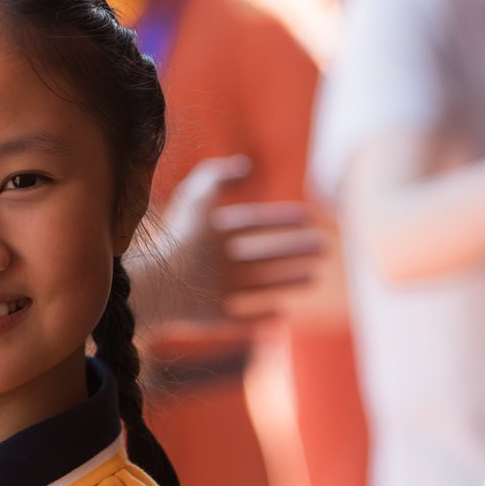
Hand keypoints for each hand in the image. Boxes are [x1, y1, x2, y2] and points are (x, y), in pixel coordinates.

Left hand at [138, 155, 329, 333]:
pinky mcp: (206, 317)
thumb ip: (219, 176)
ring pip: (255, 285)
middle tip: (325, 249)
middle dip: (292, 252)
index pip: (250, 223)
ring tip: (315, 278)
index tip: (310, 217)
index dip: (280, 219)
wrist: (159, 281)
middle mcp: (210, 262)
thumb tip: (246, 166)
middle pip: (258, 255)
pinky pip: (237, 319)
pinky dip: (259, 318)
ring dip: (285, 282)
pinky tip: (283, 316)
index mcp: (208, 233)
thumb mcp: (199, 197)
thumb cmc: (181, 238)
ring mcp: (209, 290)